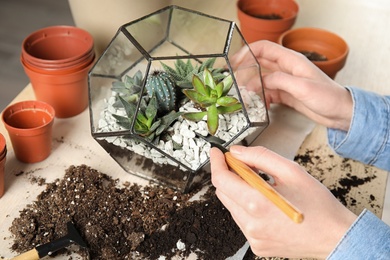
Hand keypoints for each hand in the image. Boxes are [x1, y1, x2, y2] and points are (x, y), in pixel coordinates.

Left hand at [210, 145, 356, 258]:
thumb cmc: (318, 205)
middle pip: (223, 193)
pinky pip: (242, 221)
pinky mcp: (258, 245)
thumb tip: (237, 152)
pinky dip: (246, 207)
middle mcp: (251, 224)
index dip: (216, 163)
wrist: (336, 236)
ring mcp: (253, 237)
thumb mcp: (291, 171)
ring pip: (231, 206)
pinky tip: (264, 203)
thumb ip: (260, 157)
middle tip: (242, 164)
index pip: (221, 180)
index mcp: (258, 204)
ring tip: (260, 185)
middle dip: (228, 175)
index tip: (217, 153)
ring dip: (238, 191)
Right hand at [231, 40, 352, 130]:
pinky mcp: (286, 94)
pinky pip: (268, 93)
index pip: (264, 48)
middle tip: (233, 80)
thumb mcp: (303, 88)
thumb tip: (262, 80)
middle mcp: (286, 69)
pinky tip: (259, 105)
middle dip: (245, 70)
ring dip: (252, 87)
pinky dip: (261, 98)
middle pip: (259, 63)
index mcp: (291, 61)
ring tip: (245, 96)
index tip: (234, 62)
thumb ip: (281, 81)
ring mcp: (285, 81)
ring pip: (262, 79)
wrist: (340, 113)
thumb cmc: (329, 98)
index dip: (247, 52)